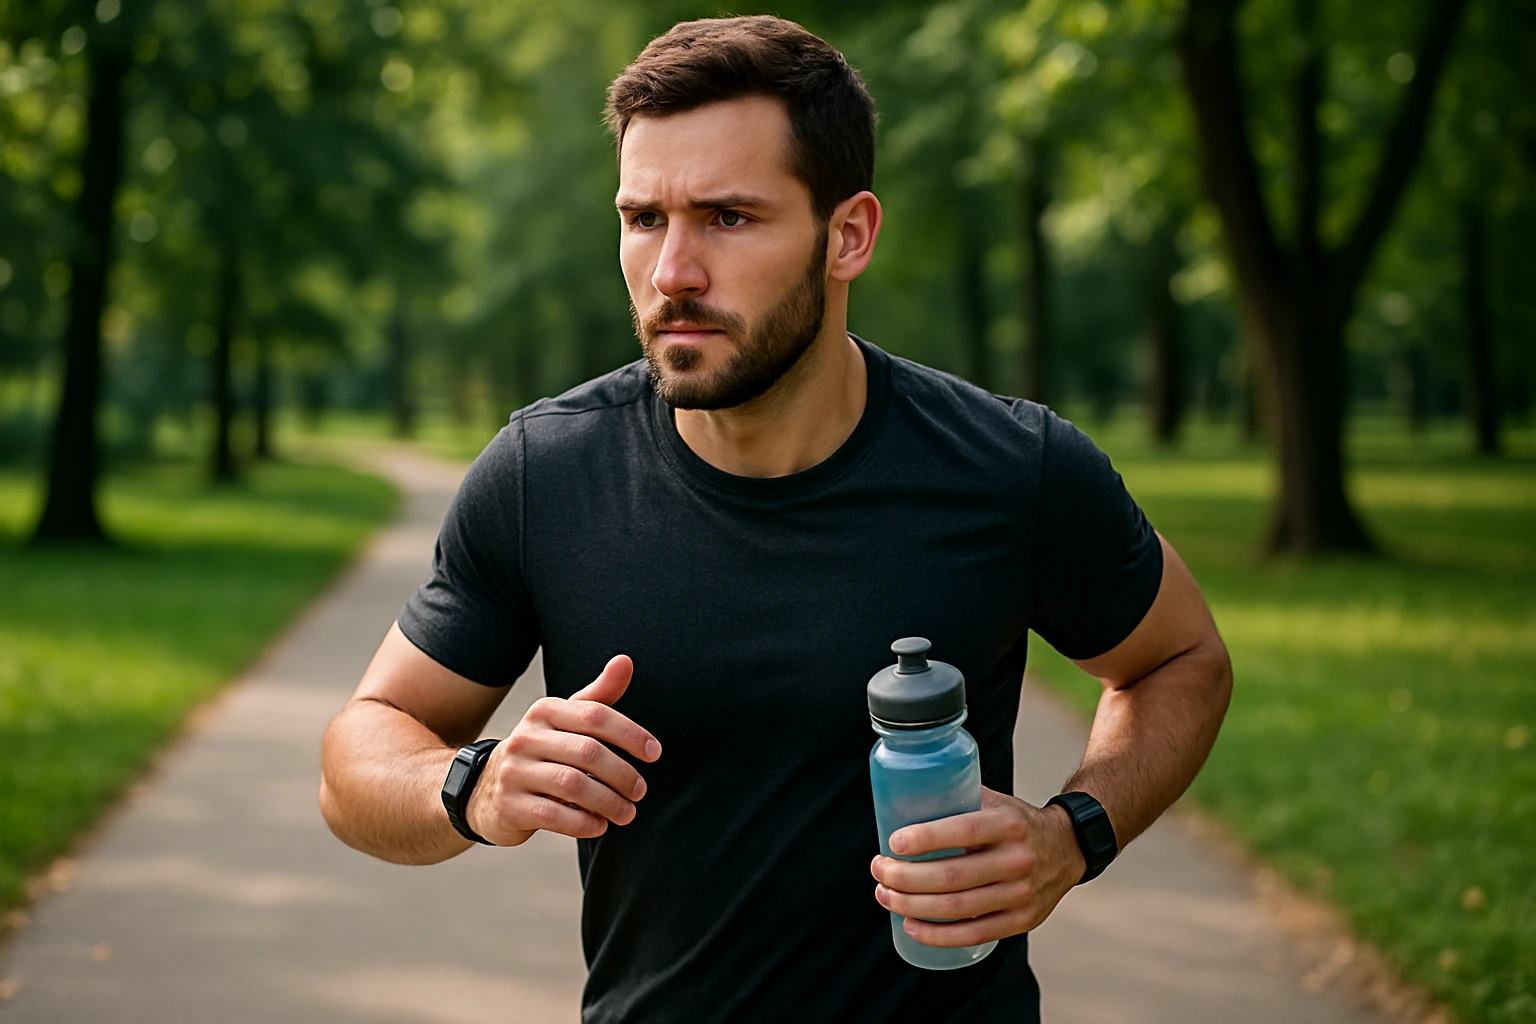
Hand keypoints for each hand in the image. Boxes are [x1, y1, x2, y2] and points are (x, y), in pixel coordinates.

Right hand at [466, 654, 660, 845]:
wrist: (483, 790)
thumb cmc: (541, 752)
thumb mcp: (566, 721)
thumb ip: (598, 696)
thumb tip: (625, 660)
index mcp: (545, 711)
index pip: (595, 715)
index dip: (630, 733)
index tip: (654, 753)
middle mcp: (525, 737)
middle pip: (588, 752)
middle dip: (623, 774)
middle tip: (640, 791)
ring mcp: (514, 772)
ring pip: (573, 785)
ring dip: (609, 802)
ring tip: (627, 812)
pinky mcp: (508, 806)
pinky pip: (554, 815)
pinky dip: (584, 823)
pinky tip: (599, 826)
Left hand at [870, 787, 1084, 946]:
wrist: (1068, 848)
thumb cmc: (1015, 822)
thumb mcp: (995, 801)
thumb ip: (957, 798)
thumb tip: (901, 796)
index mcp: (1009, 824)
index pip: (964, 831)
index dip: (925, 839)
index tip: (892, 842)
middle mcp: (1018, 860)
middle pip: (952, 876)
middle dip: (905, 877)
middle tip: (878, 870)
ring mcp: (1022, 894)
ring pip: (958, 908)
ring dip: (912, 905)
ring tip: (885, 895)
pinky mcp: (1022, 921)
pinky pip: (974, 934)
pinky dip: (938, 935)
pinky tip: (911, 926)